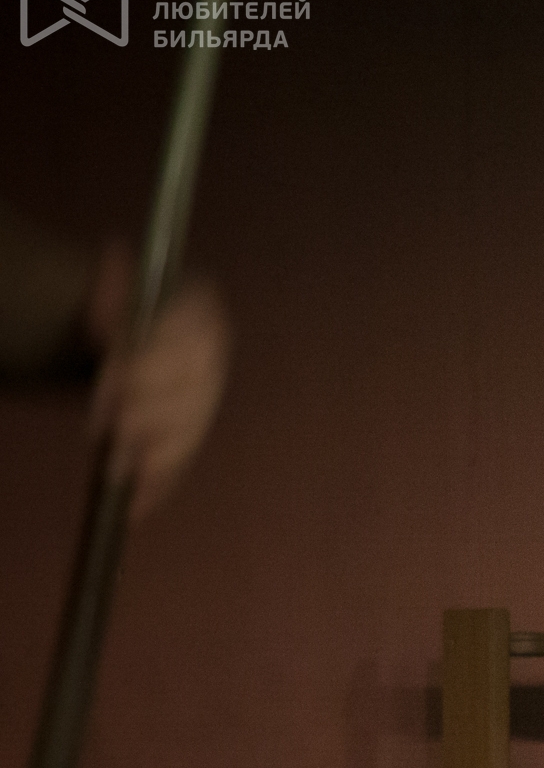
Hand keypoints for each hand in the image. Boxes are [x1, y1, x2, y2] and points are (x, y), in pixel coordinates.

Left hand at [85, 240, 230, 521]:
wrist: (135, 344)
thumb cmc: (123, 316)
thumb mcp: (113, 291)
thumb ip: (111, 286)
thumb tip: (112, 262)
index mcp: (203, 319)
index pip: (184, 345)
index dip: (147, 364)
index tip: (107, 374)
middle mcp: (212, 364)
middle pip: (191, 395)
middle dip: (147, 414)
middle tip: (107, 426)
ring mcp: (204, 405)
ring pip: (190, 434)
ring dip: (154, 455)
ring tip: (119, 467)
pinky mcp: (189, 438)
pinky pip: (179, 464)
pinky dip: (158, 487)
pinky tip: (136, 505)